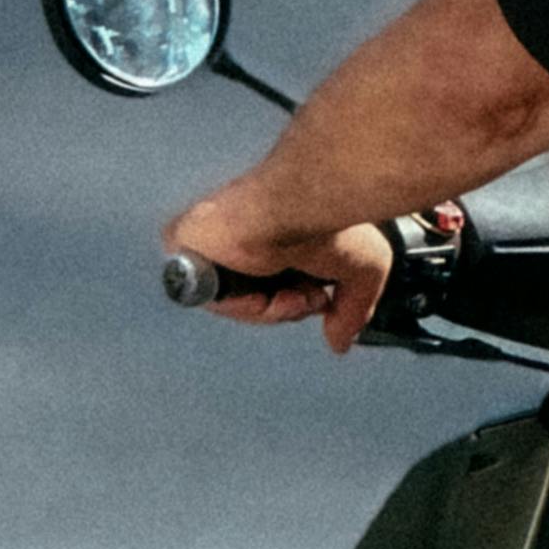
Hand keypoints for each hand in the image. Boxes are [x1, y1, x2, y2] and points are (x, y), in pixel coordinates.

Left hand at [163, 174, 394, 350]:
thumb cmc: (332, 220)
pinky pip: (209, 296)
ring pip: (234, 300)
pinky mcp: (185, 245)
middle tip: (312, 297)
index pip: (276, 280)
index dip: (299, 300)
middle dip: (287, 307)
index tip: (321, 296)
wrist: (303, 205)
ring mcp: (213, 239)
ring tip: (294, 295)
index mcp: (275, 229)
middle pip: (255, 296)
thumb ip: (353, 310)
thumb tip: (340, 342)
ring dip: (272, 311)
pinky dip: (241, 306)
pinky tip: (264, 295)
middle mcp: (242, 232)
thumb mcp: (363, 269)